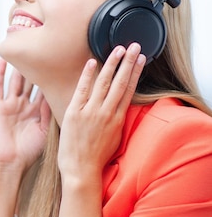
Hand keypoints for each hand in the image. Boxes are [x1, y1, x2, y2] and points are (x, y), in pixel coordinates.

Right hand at [0, 58, 50, 173]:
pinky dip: (0, 73)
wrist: (11, 163)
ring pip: (16, 80)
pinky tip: (4, 60)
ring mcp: (10, 104)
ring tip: (24, 47)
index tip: (62, 61)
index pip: (45, 89)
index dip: (52, 76)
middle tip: (44, 47)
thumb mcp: (46, 130)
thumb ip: (51, 112)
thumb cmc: (29, 152)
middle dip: (36, 66)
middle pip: (31, 81)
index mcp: (36, 111)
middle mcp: (24, 105)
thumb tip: (59, 94)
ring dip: (19, 66)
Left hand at [58, 43, 145, 181]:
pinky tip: (92, 62)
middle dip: (128, 62)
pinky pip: (82, 90)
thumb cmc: (95, 158)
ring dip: (112, 64)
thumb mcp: (113, 139)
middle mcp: (106, 113)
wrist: (81, 171)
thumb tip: (118, 109)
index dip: (135, 73)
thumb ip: (115, 121)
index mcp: (117, 119)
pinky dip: (87, 75)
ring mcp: (91, 112)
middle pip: (120, 82)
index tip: (141, 59)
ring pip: (104, 83)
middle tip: (134, 46)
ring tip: (118, 49)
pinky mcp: (75, 113)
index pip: (129, 90)